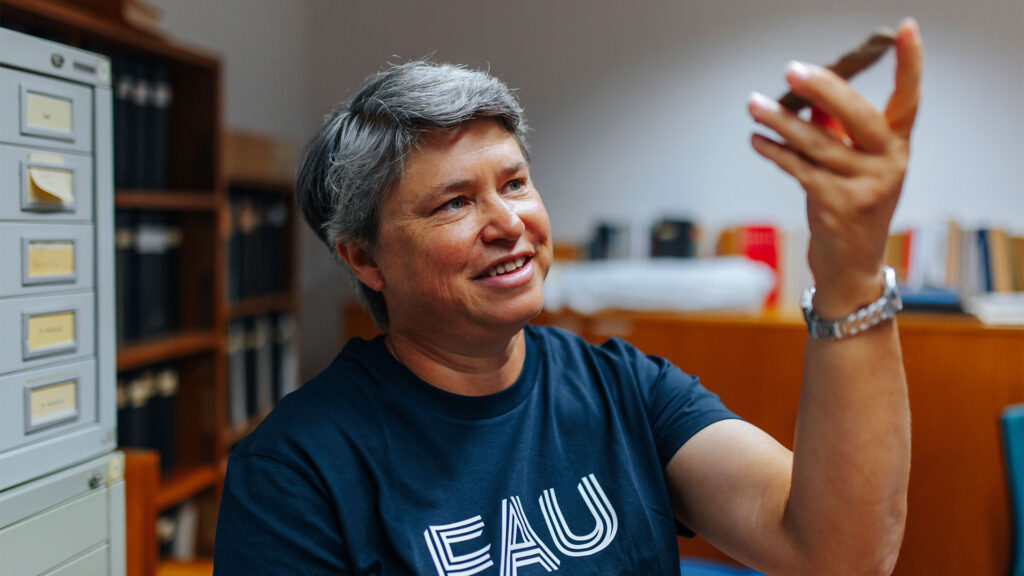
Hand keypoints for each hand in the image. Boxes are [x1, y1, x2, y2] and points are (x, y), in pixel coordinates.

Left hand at [748, 18, 922, 317]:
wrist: (849, 269)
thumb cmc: (848, 208)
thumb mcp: (851, 167)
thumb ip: (836, 132)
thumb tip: (810, 98)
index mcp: (896, 147)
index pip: (908, 99)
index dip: (910, 64)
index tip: (906, 30)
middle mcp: (889, 164)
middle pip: (858, 115)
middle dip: (824, 89)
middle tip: (791, 70)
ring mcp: (865, 187)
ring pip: (816, 144)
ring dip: (780, 122)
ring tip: (754, 105)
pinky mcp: (836, 206)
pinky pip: (798, 169)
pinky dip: (774, 152)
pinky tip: (757, 140)